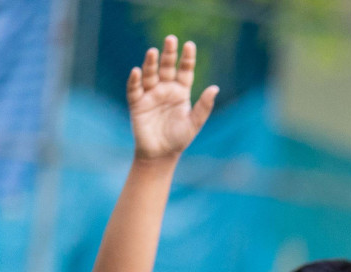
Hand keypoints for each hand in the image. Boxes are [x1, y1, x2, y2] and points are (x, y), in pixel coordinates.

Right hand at [128, 37, 218, 161]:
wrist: (161, 154)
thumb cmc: (179, 138)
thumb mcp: (194, 122)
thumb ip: (204, 106)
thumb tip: (215, 88)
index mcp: (181, 92)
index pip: (185, 71)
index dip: (187, 58)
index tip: (189, 44)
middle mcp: (165, 89)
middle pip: (167, 67)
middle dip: (169, 54)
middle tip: (171, 39)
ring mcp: (150, 94)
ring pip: (150, 74)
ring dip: (150, 63)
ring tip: (152, 51)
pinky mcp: (137, 103)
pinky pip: (135, 89)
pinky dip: (134, 80)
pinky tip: (136, 71)